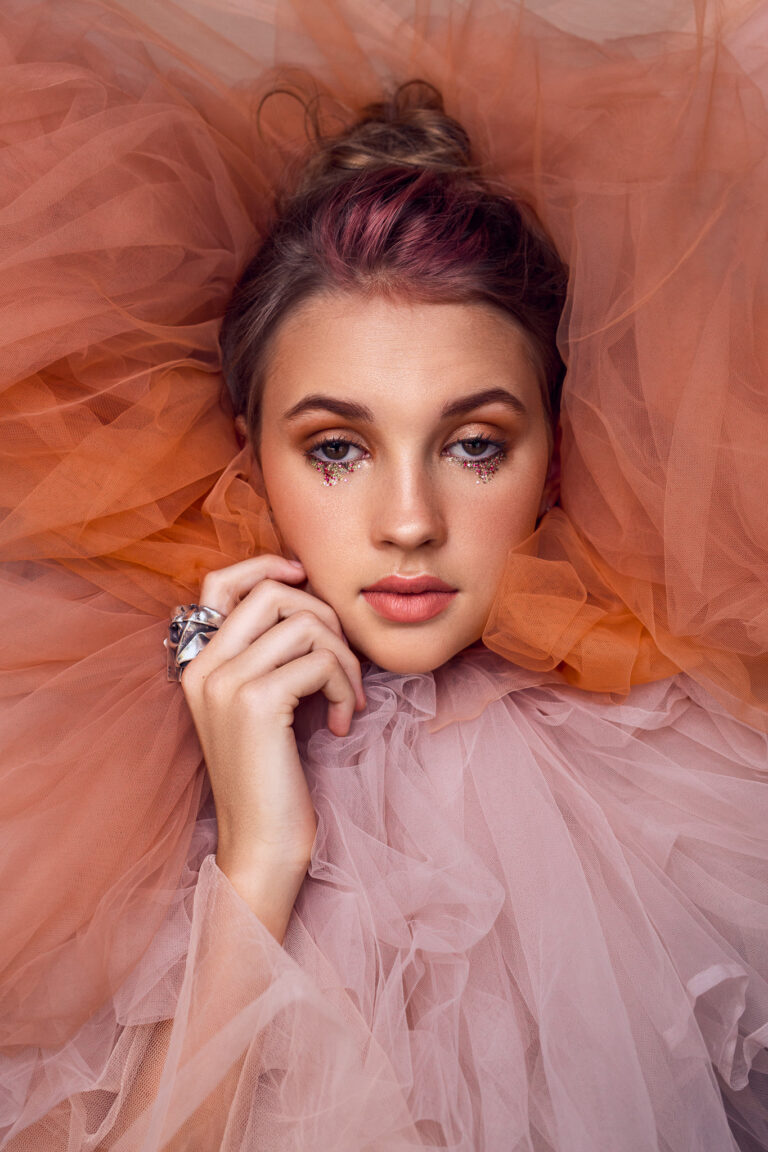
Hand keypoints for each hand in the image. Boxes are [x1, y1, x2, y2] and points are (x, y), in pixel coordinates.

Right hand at [180, 554, 365, 877]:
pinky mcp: (256, 703)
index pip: (219, 582)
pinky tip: (343, 723)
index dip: (266, 564)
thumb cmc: (271, 780)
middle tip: (343, 665)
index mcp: (197, 665)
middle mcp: (203, 667)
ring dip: (344, 658)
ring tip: (350, 699)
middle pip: (271, 592)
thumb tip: (313, 605)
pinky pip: (319, 661)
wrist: (261, 845)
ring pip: (305, 624)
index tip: (306, 577)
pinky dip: (346, 687)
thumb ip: (267, 657)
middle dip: (325, 618)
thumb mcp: (260, 708)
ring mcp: (225, 683)